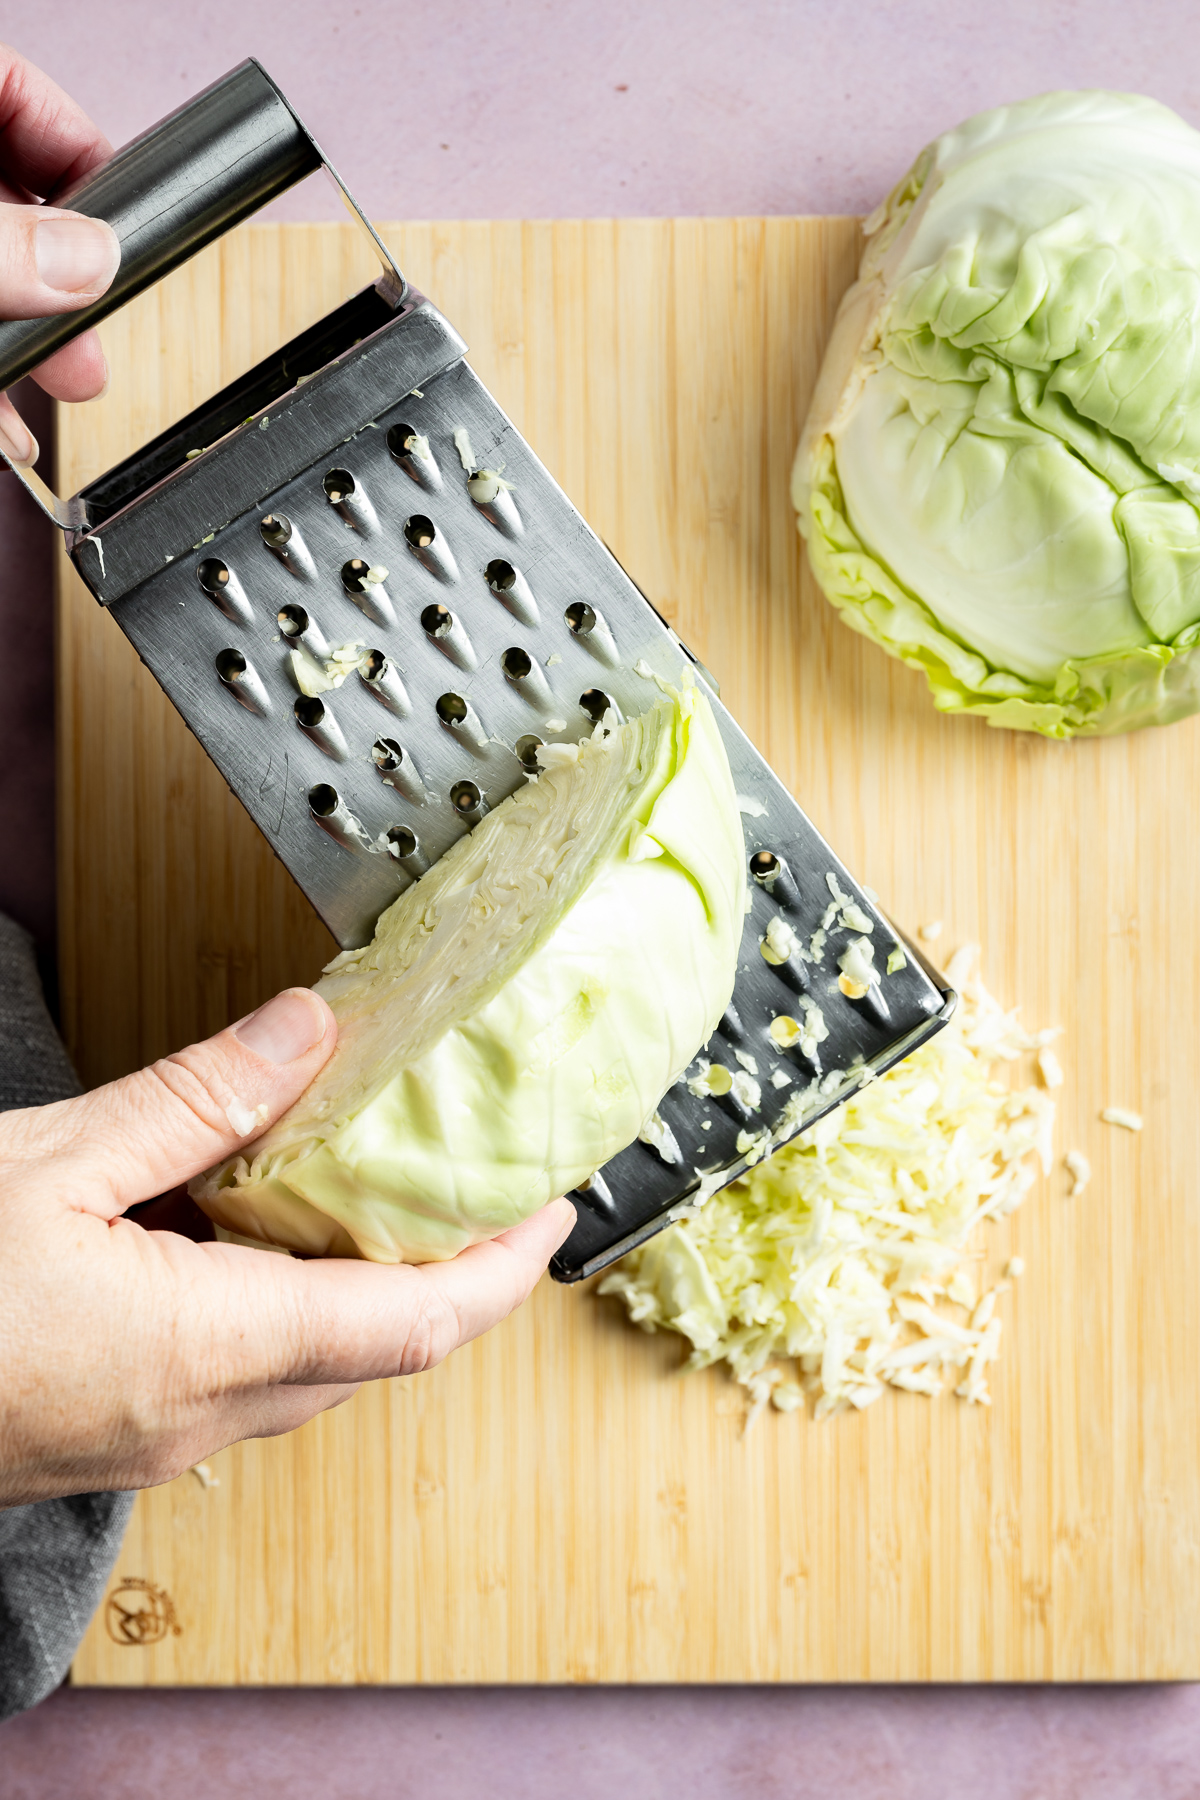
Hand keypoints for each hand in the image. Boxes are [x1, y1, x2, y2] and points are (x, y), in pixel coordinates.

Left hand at [0, 43, 121, 461]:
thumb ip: (4, 250)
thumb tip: (90, 263)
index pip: (9, 91)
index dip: (79, 150)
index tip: (130, 217)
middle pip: (4, 204)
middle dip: (60, 283)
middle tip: (99, 330)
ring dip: (24, 347)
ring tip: (63, 392)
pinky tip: (4, 429)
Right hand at [0, 988, 574, 1505]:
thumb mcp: (50, 1161)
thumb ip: (197, 1096)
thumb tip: (311, 1029)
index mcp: (198, 1350)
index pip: (414, 1326)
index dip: (504, 1269)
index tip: (555, 1207)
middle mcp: (196, 1416)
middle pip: (378, 1350)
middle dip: (450, 1272)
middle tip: (481, 1182)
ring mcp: (157, 1439)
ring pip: (316, 1367)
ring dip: (366, 1288)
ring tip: (382, 1188)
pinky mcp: (120, 1436)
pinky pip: (248, 1375)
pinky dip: (289, 1306)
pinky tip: (260, 1232)